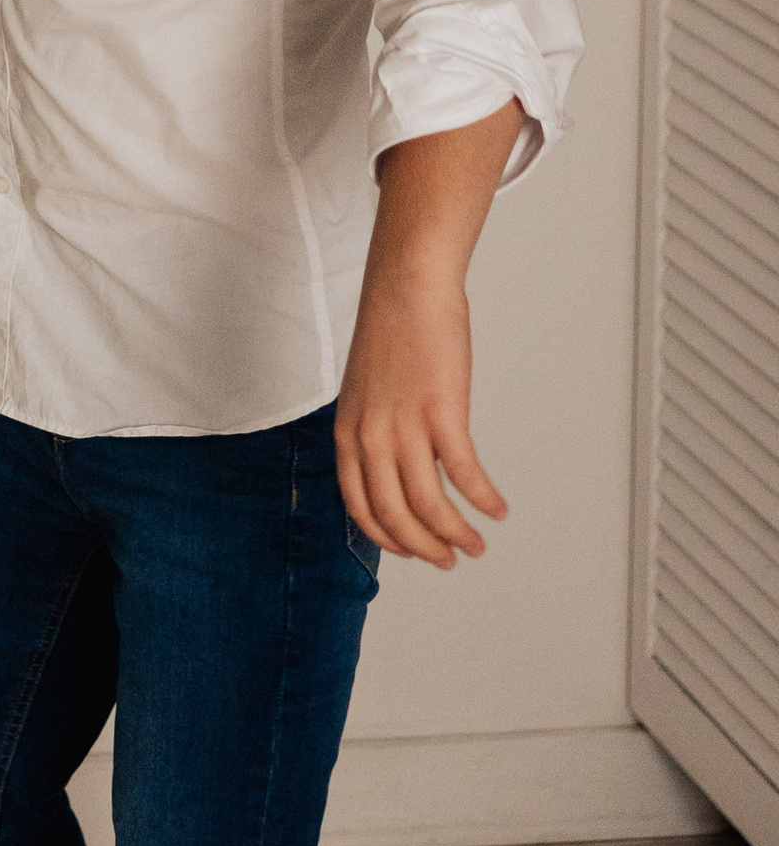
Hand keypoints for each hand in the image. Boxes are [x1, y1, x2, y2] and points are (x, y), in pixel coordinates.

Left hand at [335, 271, 505, 565]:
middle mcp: (369, 437)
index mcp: (347, 432)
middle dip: (425, 547)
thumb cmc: (392, 331)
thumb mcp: (366, 389)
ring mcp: (404, 427)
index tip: (412, 551)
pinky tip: (497, 509)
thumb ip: (375, 429)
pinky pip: (463, 474)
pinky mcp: (441, 413)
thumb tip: (398, 463)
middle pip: (394, 516)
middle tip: (450, 560)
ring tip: (476, 545)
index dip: (388, 538)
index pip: (360, 506)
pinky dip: (482, 498)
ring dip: (456, 534)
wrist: (406, 285)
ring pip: (428, 505)